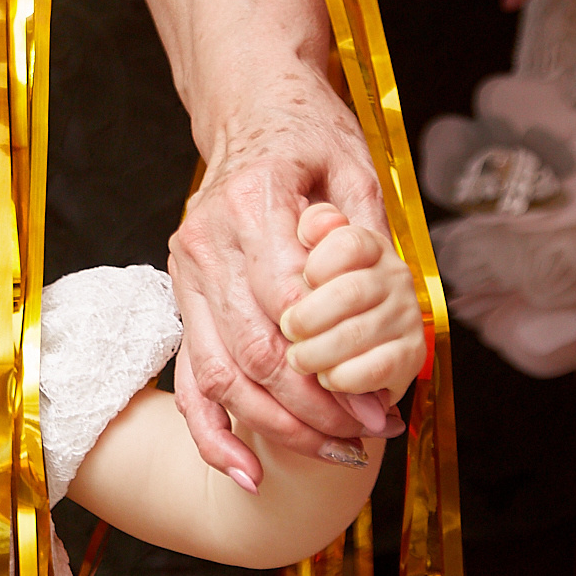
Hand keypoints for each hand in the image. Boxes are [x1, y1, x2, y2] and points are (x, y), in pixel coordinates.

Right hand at [167, 74, 398, 490]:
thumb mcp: (353, 167)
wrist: (248, 104)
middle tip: (367, 438)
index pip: (289, 308)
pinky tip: (245, 471)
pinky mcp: (182, 296)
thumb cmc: (308, 133)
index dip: (335, 369)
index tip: (381, 405)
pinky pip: (186, 377)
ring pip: (219, 373)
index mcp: (251, 206)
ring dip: (275, 426)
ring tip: (334, 453)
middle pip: (254, 352)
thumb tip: (393, 312)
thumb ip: (367, 236)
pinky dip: (212, 431)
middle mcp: (207, 245)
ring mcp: (186, 273)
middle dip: (313, 409)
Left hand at [280, 203, 425, 401]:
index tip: (301, 282)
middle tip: (288, 330)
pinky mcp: (411, 354)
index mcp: (370, 246)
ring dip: (318, 352)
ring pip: (358, 334)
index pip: (348, 244)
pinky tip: (328, 376)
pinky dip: (344, 377)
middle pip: (350, 292)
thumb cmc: (321, 295)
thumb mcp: (309, 254)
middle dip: (308, 317)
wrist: (356, 345)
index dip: (317, 265)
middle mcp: (394, 276)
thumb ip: (308, 232)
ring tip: (299, 358)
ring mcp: (406, 315)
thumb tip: (313, 226)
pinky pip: (377, 368)